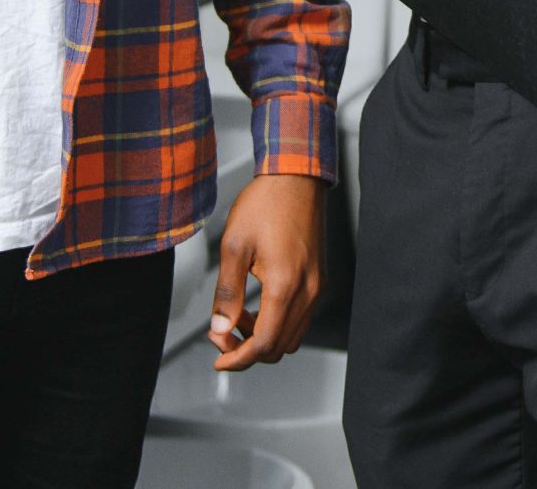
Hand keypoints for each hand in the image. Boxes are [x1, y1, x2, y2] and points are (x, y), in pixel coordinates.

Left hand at [208, 174, 325, 370]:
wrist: (295, 178)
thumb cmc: (266, 204)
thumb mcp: (234, 247)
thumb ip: (227, 293)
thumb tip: (220, 329)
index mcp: (286, 284)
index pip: (264, 343)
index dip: (238, 358)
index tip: (219, 357)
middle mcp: (308, 290)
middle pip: (280, 347)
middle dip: (247, 350)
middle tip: (221, 334)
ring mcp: (317, 285)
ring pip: (292, 336)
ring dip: (263, 338)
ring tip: (236, 318)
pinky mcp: (318, 279)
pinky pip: (300, 318)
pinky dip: (277, 323)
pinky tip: (256, 306)